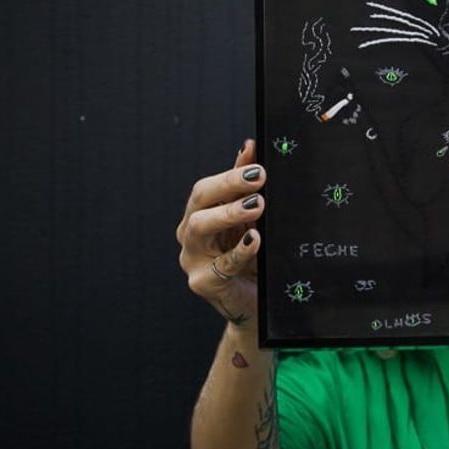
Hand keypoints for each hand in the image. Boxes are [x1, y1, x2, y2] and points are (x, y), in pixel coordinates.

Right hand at [176, 139, 265, 329]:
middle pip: (199, 203)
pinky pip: (221, 265)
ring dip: (228, 213)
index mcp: (199, 217)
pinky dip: (239, 251)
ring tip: (256, 205)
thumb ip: (247, 187)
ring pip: (198, 229)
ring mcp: (193, 260)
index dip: (230, 176)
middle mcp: (190, 236)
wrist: (256, 302)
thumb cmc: (251, 260)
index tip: (258, 167)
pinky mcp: (203, 283)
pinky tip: (254, 240)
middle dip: (227, 187)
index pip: (206, 190)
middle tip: (258, 180)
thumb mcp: (251, 222)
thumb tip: (250, 145)